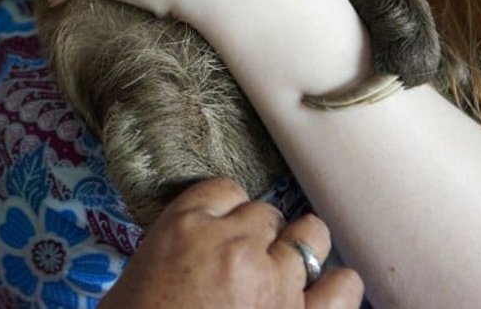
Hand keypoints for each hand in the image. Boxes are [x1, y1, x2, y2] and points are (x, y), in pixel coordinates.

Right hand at [102, 179, 364, 308]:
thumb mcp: (138, 274)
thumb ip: (176, 248)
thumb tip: (194, 252)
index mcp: (186, 226)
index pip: (224, 191)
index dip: (227, 211)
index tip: (225, 228)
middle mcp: (235, 245)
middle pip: (265, 214)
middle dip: (259, 235)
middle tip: (248, 261)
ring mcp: (275, 283)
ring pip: (308, 237)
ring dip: (300, 250)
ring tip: (294, 266)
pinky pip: (341, 287)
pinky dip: (338, 285)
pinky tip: (330, 289)